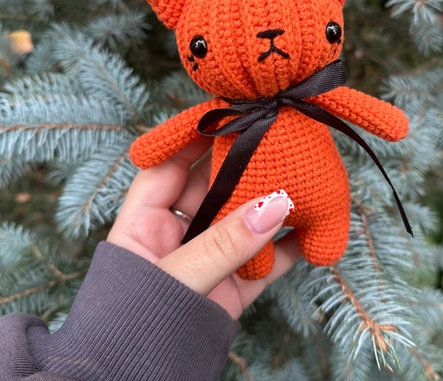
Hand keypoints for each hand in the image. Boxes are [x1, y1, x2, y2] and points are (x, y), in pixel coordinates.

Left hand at [107, 137, 301, 318]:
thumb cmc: (132, 328)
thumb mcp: (176, 280)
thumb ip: (224, 246)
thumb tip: (274, 207)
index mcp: (142, 224)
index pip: (168, 166)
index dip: (194, 138)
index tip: (228, 115)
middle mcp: (174, 237)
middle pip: (211, 190)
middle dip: (242, 170)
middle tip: (274, 144)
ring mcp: (205, 261)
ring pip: (241, 224)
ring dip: (268, 208)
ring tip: (300, 182)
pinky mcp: (229, 289)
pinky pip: (262, 262)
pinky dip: (285, 250)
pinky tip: (310, 233)